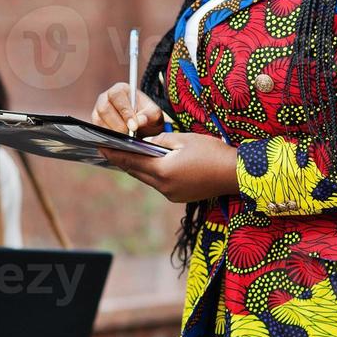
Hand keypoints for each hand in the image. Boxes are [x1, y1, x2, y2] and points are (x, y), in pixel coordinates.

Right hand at [92, 82, 164, 136]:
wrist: (143, 127)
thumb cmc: (147, 116)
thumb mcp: (154, 114)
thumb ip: (149, 115)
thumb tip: (139, 122)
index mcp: (119, 90)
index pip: (117, 96)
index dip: (125, 111)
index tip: (134, 126)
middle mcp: (105, 98)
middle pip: (104, 109)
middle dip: (118, 125)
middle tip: (129, 136)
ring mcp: (97, 111)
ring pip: (98, 122)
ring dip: (112, 133)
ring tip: (126, 140)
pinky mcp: (95, 124)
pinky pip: (97, 132)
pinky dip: (108, 139)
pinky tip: (119, 143)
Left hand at [99, 131, 239, 203]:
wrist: (236, 174)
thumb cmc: (211, 152)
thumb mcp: (184, 139)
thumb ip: (160, 140)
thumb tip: (145, 142)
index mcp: (162, 170)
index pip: (131, 161)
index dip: (114, 154)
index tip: (100, 147)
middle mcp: (163, 186)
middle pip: (136, 171)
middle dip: (125, 160)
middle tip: (112, 149)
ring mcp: (171, 194)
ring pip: (147, 178)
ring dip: (140, 167)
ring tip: (131, 154)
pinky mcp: (178, 197)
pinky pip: (159, 184)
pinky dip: (153, 173)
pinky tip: (153, 164)